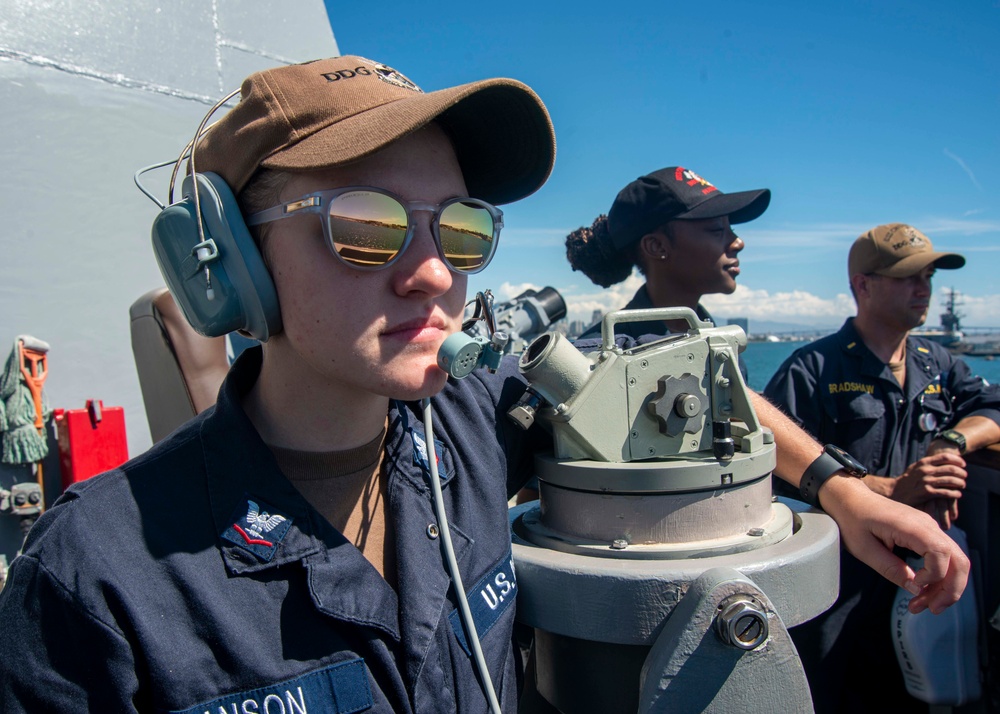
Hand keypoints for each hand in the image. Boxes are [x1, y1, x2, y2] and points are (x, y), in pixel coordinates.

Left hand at [819, 477, 968, 614]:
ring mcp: (929, 528)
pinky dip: (938, 577)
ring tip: (922, 605)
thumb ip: (890, 569)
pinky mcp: (925, 534)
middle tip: (931, 609)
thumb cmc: (852, 520)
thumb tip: (916, 590)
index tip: (915, 587)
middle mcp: (927, 525)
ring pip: (954, 562)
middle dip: (950, 590)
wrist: (850, 499)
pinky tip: (922, 590)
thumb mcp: (864, 549)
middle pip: (959, 561)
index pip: (942, 553)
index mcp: (912, 526)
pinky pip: (943, 558)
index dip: (934, 576)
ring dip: (945, 587)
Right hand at [891, 452, 965, 528]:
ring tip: (962, 485)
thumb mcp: (916, 467)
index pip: (945, 457)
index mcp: (924, 462)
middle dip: (961, 473)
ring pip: (951, 480)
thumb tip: (942, 459)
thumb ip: (928, 463)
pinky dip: (955, 493)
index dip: (957, 460)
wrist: (895, 491)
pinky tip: (957, 494)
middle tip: (964, 476)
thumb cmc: (908, 480)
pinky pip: (946, 492)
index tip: (963, 464)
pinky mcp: (927, 493)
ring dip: (960, 483)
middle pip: (951, 469)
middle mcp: (926, 470)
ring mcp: (927, 481)